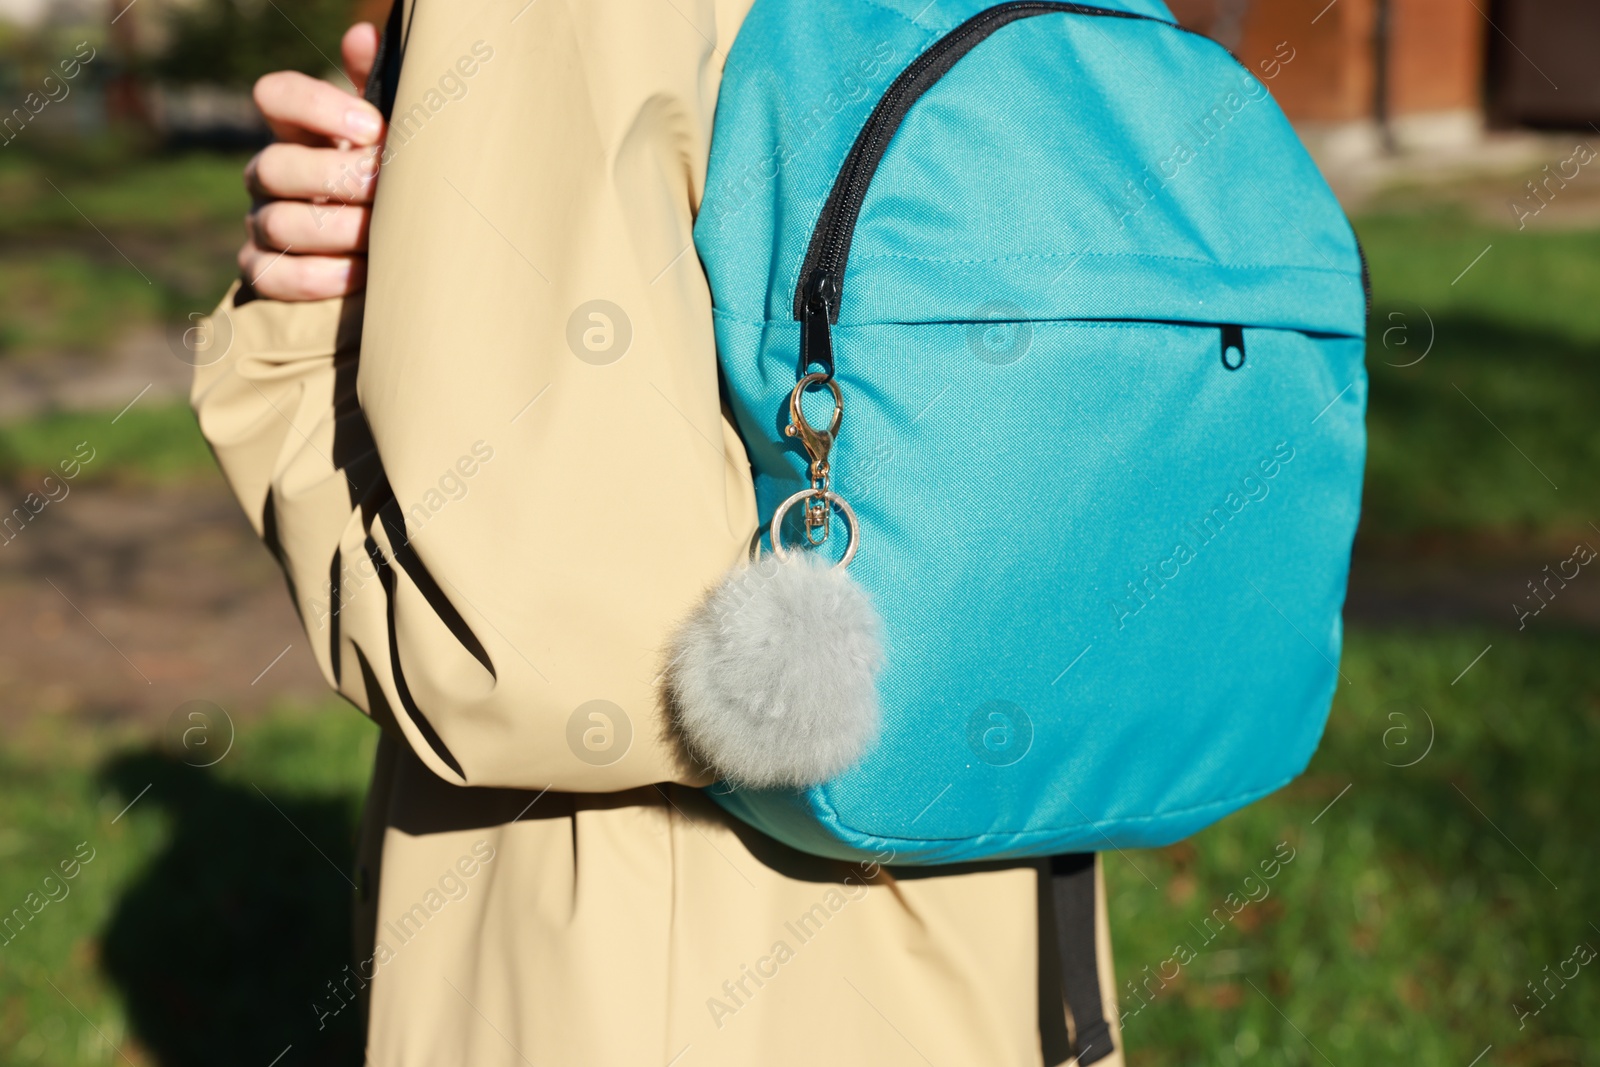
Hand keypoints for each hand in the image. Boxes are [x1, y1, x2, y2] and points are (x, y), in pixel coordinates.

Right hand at [239, 23, 383, 300]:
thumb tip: (363, 34)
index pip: (275, 94)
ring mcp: (261, 223)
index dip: (317, 106)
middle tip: (384, 186)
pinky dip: (318, 277)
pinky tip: (361, 273)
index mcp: (297, 131)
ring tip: (382, 236)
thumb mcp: (389, 137)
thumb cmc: (388, 183)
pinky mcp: (264, 271)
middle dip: (335, 178)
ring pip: (277, 224)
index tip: (374, 128)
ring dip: (336, 230)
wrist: (388, 252)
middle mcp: (269, 174)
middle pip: (274, 166)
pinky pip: (272, 275)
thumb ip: (377, 87)